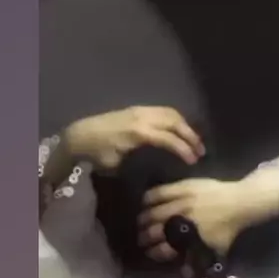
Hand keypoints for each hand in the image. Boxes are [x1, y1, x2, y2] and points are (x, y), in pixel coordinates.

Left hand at [65, 106, 204, 169]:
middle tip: (200, 151)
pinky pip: (162, 110)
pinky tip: (178, 130)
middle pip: (175, 122)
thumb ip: (138, 164)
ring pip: (170, 113)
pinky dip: (174, 119)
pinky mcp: (136, 109)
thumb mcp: (117, 165)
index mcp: (139, 133)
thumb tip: (156, 168)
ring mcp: (140, 110)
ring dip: (184, 125)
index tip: (194, 161)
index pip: (170, 139)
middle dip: (190, 135)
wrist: (79, 136)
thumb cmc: (97, 154)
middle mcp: (142, 117)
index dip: (184, 150)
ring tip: (192, 141)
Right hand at [137, 178, 250, 260]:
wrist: (241, 203)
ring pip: (153, 213)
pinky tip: (143, 202)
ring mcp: (181, 203)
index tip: (147, 251)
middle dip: (144, 237)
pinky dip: (149, 198)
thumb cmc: (229, 229)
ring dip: (143, 219)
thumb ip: (198, 262)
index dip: (152, 252)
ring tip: (139, 222)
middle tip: (140, 239)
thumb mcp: (216, 251)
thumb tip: (181, 274)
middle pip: (154, 231)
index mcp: (189, 239)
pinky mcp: (183, 187)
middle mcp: (181, 222)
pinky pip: (160, 192)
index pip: (163, 248)